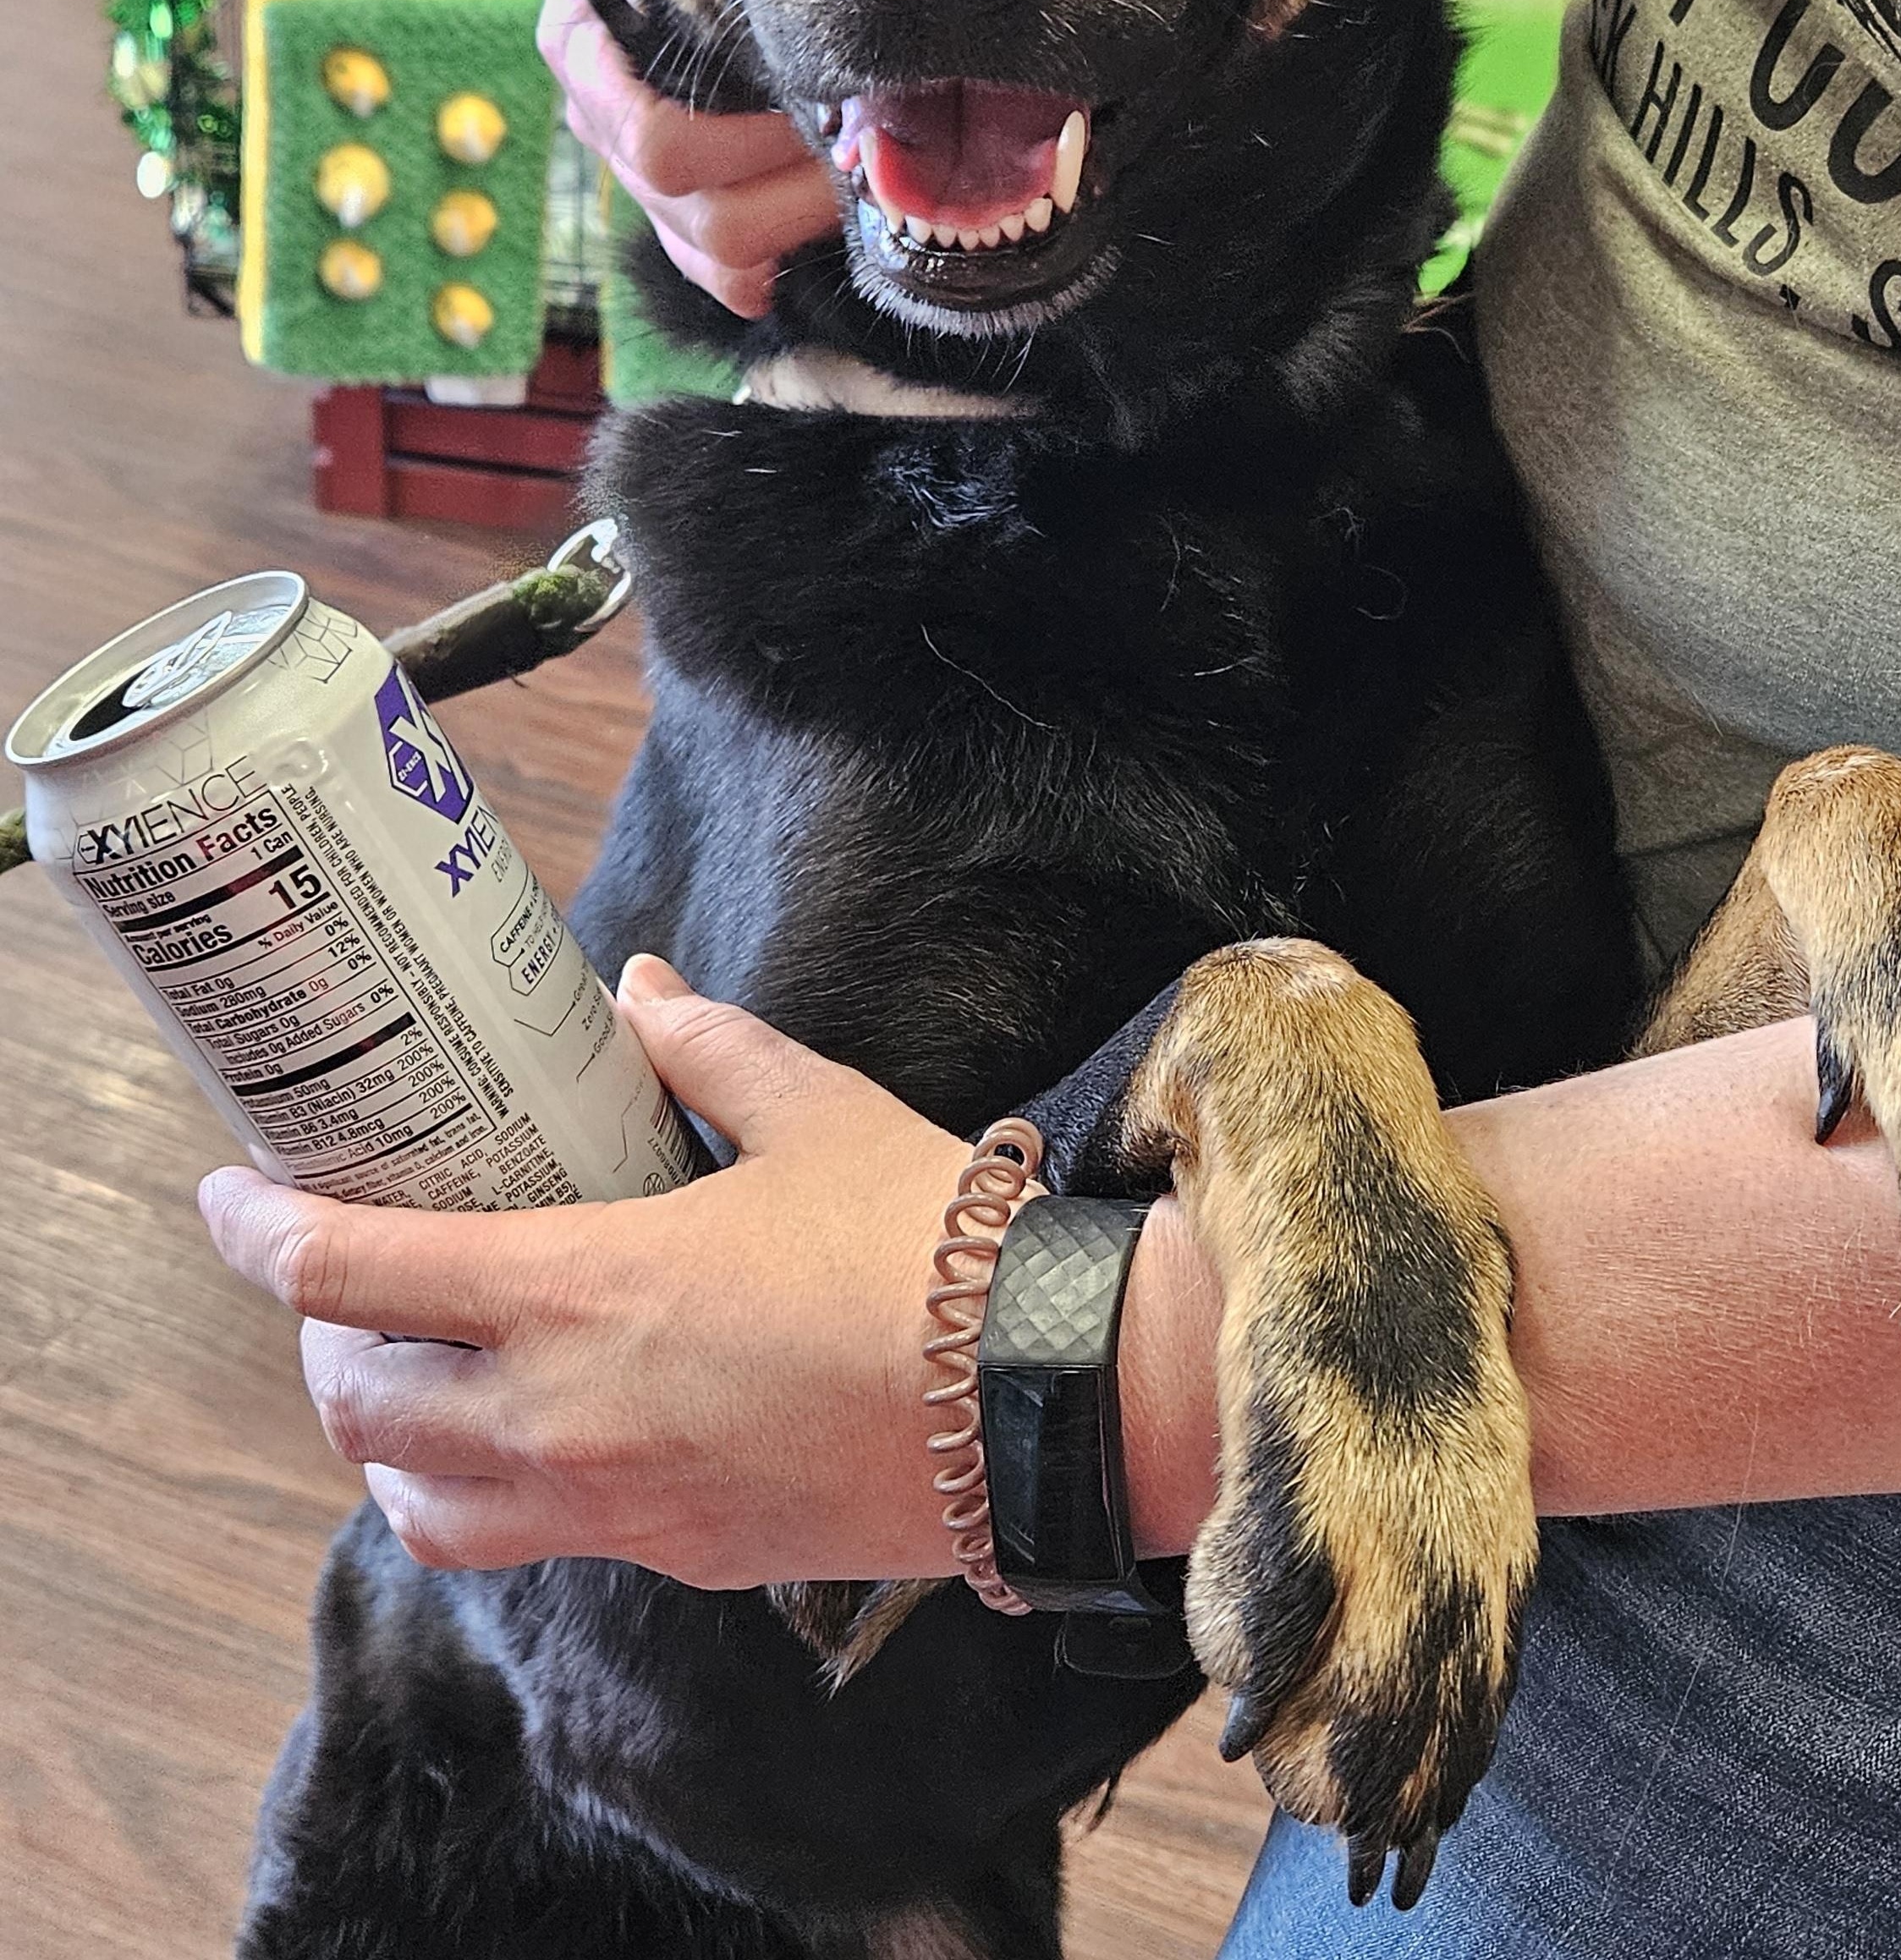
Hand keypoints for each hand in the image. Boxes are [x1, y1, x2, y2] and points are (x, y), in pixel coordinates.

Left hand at [196, 958, 972, 1586]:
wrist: (1031, 1396)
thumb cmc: (922, 1244)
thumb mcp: (811, 1112)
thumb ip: (704, 1049)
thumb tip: (637, 990)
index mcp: (581, 1289)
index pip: (352, 1273)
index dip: (259, 1234)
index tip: (225, 1200)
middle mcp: (566, 1414)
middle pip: (356, 1408)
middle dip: (319, 1347)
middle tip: (347, 1289)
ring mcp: (616, 1503)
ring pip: (419, 1507)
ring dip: (385, 1446)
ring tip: (419, 1379)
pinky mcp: (675, 1554)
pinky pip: (529, 1542)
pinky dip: (489, 1495)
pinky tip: (546, 1431)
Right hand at [537, 0, 838, 320]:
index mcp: (581, 49)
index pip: (655, 138)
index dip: (748, 140)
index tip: (817, 102)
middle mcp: (598, 121)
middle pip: (690, 204)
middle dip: (787, 182)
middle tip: (859, 146)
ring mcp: (634, 176)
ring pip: (713, 248)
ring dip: (793, 222)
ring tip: (852, 180)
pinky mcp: (673, 212)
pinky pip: (710, 271)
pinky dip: (758, 272)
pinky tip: (796, 256)